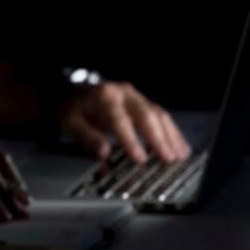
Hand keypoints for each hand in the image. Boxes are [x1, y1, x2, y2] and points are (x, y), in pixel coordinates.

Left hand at [59, 81, 190, 164]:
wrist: (74, 91)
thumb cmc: (73, 107)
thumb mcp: (70, 122)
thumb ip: (87, 137)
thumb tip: (104, 153)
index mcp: (104, 96)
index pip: (120, 119)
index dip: (130, 140)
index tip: (139, 157)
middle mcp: (123, 93)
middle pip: (145, 115)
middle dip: (158, 138)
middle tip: (167, 158)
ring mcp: (136, 96)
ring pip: (158, 114)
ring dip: (170, 136)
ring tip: (178, 155)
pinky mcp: (143, 102)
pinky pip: (161, 116)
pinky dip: (172, 132)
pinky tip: (180, 146)